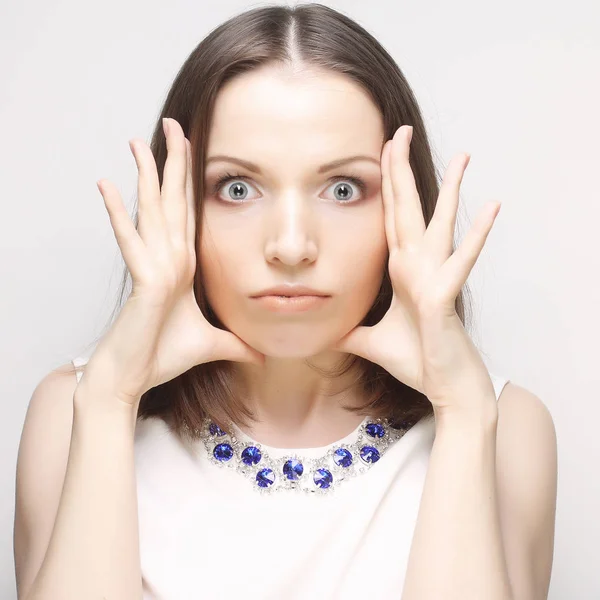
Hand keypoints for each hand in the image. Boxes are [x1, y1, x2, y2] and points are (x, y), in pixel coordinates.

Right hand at [87, 117, 263, 405]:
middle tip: (173, 124)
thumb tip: (261, 355)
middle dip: (173, 163)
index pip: (189, 215)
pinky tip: (107, 184)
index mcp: (183, 266)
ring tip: (139, 141)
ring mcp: (154, 266)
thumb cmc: (163, 357)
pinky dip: (118, 213)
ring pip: (151, 211)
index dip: (190, 183)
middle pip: (172, 201)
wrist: (133, 378)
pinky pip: (130, 240)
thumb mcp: (211, 344)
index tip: (193, 151)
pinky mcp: (144, 280)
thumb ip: (235, 344)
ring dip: (146, 176)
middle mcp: (168, 259)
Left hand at [330, 125, 499, 414]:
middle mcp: (418, 266)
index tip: (381, 152)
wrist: (442, 386)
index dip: (385, 185)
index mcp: (401, 270)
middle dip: (402, 170)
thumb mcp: (369, 340)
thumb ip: (350, 331)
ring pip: (440, 224)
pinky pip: (460, 261)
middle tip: (401, 130)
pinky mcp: (444, 296)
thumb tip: (325, 334)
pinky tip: (491, 208)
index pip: (390, 218)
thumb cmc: (416, 359)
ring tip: (463, 155)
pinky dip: (475, 236)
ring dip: (449, 190)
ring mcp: (434, 277)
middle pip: (409, 209)